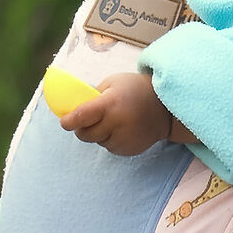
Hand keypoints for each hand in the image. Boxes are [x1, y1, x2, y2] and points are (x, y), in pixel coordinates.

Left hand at [59, 72, 173, 155]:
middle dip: (82, 128)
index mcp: (110, 104)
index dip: (68, 121)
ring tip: (114, 121)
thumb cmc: (135, 90)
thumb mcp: (113, 83)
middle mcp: (117, 123)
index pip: (80, 117)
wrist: (167, 107)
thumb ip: (93, 97)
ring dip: (99, 133)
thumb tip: (71, 109)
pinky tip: (123, 129)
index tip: (65, 121)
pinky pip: (110, 148)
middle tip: (89, 119)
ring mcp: (124, 139)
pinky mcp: (129, 150)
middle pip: (85, 134)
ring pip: (97, 142)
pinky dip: (111, 140)